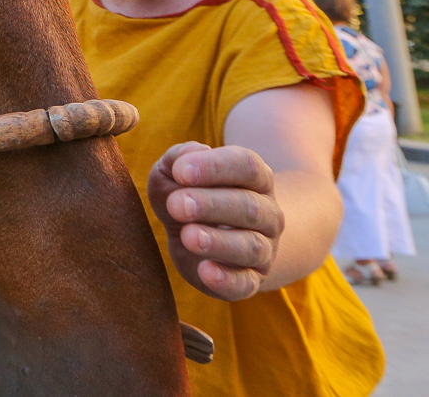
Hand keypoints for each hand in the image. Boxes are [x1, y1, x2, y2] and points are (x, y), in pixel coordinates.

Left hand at [147, 141, 284, 300]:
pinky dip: (227, 280)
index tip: (180, 171)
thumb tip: (187, 157)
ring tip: (188, 236)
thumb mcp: (174, 173)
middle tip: (176, 204)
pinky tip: (205, 271)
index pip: (246, 165)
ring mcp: (264, 249)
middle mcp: (267, 213)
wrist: (204, 240)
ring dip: (219, 242)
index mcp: (254, 177)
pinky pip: (245, 283)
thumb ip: (176, 158)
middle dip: (211, 205)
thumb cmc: (188, 195)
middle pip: (248, 206)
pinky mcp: (250, 280)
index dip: (215, 166)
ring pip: (251, 246)